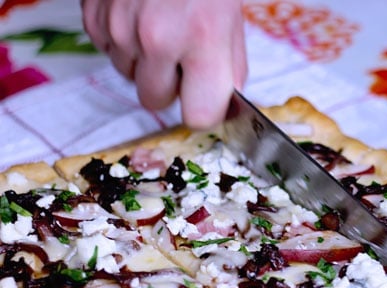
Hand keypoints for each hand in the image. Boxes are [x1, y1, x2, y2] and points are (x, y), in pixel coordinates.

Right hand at [81, 0, 246, 128]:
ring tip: (160, 27)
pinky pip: (108, 51)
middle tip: (181, 58)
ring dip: (144, 63)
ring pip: (129, 76)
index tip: (204, 99)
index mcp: (203, 41)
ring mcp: (121, 26)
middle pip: (155, 102)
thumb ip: (228, 70)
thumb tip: (219, 106)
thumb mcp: (232, 23)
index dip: (202, 110)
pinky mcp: (95, 15)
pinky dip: (122, 41)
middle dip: (168, 87)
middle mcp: (158, 38)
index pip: (199, 116)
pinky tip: (138, 16)